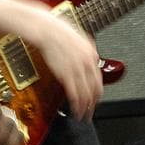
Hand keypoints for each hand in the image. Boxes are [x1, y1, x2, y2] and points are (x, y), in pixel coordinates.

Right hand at [24, 6, 101, 120]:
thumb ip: (85, 51)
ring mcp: (77, 69)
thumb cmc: (56, 30)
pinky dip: (76, 105)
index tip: (94, 100)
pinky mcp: (66, 74)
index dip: (97, 93)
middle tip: (91, 112)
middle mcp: (87, 63)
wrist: (45, 28)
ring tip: (83, 116)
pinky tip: (75, 110)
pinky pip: (75, 94)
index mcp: (91, 54)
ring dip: (85, 108)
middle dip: (94, 104)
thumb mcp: (78, 38)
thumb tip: (89, 59)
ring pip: (86, 95)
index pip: (98, 80)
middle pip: (95, 89)